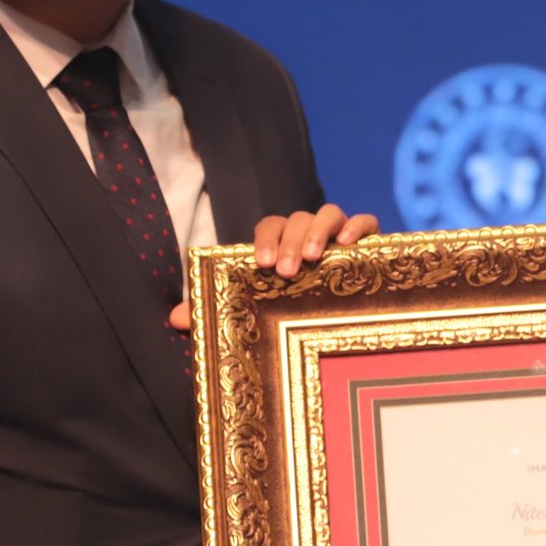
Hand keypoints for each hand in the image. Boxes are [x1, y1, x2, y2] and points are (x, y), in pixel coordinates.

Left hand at [168, 205, 381, 330]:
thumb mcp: (254, 315)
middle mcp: (310, 236)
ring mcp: (340, 237)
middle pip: (299, 219)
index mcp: (281, 245)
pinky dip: (358, 225)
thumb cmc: (291, 318)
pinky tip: (350, 244)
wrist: (339, 332)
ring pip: (329, 213)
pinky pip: (367, 222)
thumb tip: (175, 318)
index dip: (265, 239)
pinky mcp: (369, 244)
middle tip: (287, 270)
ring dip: (320, 231)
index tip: (262, 263)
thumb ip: (215, 311)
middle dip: (291, 240)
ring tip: (315, 258)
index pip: (269, 226)